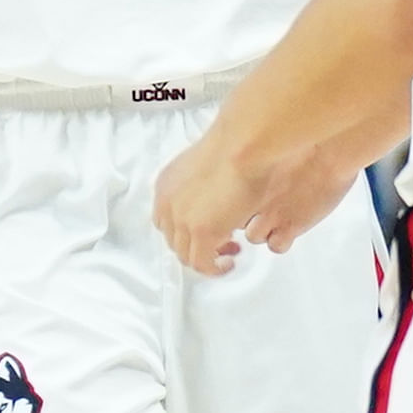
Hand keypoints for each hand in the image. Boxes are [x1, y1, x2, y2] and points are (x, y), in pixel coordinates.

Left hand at [153, 131, 359, 271]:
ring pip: (186, 255)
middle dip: (197, 246)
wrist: (246, 144)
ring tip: (228, 255)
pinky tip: (228, 263)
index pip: (166, 219)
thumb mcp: (210, 161)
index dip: (185, 229)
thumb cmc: (239, 144)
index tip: (206, 229)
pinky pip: (202, 264)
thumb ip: (207, 180)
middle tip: (222, 245)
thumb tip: (220, 189)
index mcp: (168, 184)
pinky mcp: (201, 233)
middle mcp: (169, 203)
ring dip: (206, 259)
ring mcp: (182, 220)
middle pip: (173, 239)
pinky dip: (214, 269)